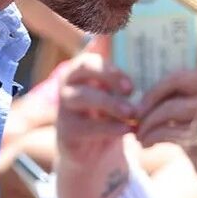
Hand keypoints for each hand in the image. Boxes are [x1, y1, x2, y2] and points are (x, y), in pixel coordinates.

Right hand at [54, 51, 138, 169]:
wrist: (95, 153)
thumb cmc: (109, 114)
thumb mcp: (118, 94)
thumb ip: (123, 72)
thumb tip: (127, 44)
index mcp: (82, 70)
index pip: (91, 55)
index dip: (109, 62)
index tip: (130, 78)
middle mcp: (69, 84)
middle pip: (81, 69)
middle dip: (108, 75)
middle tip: (131, 90)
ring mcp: (64, 108)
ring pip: (81, 97)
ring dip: (110, 103)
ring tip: (132, 113)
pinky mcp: (67, 132)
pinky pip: (86, 126)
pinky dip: (110, 127)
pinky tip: (128, 129)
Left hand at [133, 20, 196, 148]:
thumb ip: (190, 77)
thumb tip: (176, 43)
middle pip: (173, 81)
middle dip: (148, 99)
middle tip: (136, 111)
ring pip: (166, 110)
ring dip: (146, 123)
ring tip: (139, 130)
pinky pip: (166, 132)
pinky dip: (150, 138)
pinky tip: (146, 142)